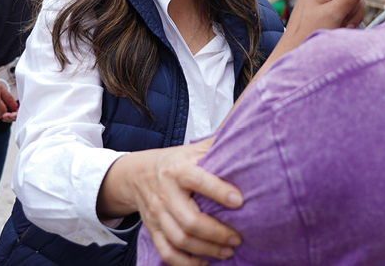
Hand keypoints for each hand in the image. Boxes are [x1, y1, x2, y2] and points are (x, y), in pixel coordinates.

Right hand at [101, 139, 240, 265]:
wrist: (136, 173)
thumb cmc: (173, 162)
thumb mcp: (193, 149)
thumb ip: (217, 145)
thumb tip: (248, 132)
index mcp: (178, 169)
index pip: (197, 180)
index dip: (218, 190)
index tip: (239, 201)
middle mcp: (165, 193)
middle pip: (189, 220)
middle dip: (216, 232)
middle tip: (238, 237)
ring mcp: (157, 214)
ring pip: (180, 239)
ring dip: (206, 249)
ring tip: (228, 251)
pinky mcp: (153, 230)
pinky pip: (166, 252)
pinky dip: (185, 263)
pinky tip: (204, 264)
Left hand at [282, 0, 369, 45]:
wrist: (297, 53)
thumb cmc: (307, 34)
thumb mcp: (332, 13)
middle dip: (353, 4)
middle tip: (345, 17)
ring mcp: (328, 1)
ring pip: (354, 1)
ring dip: (352, 14)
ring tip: (341, 26)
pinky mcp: (332, 12)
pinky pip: (350, 11)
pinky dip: (350, 20)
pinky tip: (342, 28)